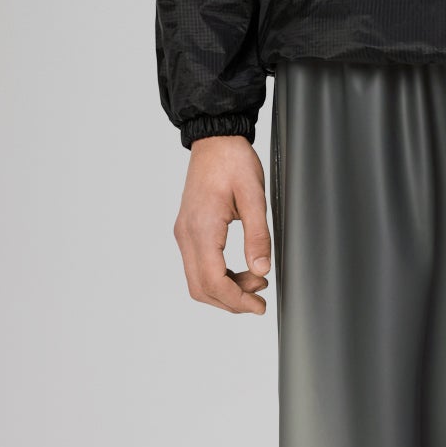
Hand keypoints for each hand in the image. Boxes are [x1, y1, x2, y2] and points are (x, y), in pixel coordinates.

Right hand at [174, 136, 270, 313]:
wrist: (215, 140)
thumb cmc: (233, 161)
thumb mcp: (254, 196)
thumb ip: (258, 235)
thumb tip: (261, 270)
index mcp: (202, 229)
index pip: (213, 281)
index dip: (236, 300)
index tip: (259, 306)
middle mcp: (187, 235)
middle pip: (201, 288)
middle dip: (231, 301)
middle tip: (260, 300)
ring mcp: (184, 233)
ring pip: (197, 280)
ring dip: (225, 289)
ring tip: (256, 281)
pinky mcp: (188, 230)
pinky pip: (198, 265)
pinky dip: (218, 276)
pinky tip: (241, 270)